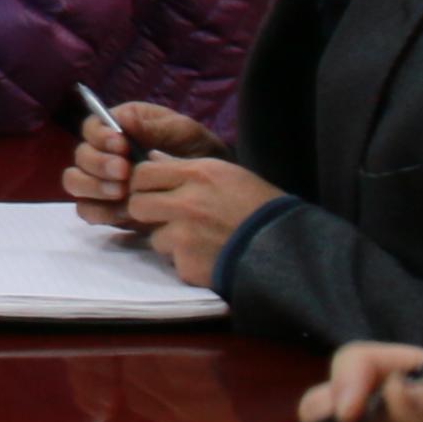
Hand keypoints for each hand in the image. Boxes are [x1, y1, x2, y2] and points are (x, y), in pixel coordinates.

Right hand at [61, 99, 219, 221]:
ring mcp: (103, 181)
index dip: (100, 136)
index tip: (121, 145)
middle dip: (98, 164)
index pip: (91, 127)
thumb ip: (153, 126)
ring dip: (93, 187)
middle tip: (124, 172)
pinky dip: (99, 211)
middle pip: (80, 156)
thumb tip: (121, 122)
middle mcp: (105, 153)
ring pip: (75, 182)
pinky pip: (87, 210)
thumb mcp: (182, 132)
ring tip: (121, 192)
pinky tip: (122, 211)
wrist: (214, 187)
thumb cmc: (197, 150)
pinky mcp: (107, 207)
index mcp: (119, 128)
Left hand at [122, 151, 280, 280]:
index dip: (144, 184)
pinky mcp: (187, 263)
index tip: (153, 191)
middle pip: (137, 204)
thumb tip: (152, 158)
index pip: (143, 173)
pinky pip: (172, 261)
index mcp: (198, 174)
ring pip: (153, 237)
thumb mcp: (227, 175)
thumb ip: (186, 167)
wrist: (285, 248)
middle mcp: (187, 202)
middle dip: (148, 212)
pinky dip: (186, 261)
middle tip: (166, 218)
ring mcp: (184, 235)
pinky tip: (207, 256)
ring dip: (169, 240)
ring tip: (198, 239)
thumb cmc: (258, 207)